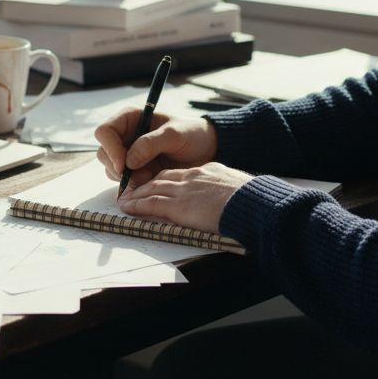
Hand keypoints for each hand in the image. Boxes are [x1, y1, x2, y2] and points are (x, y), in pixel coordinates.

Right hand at [94, 109, 217, 190]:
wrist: (205, 151)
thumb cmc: (192, 135)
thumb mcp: (175, 134)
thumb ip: (151, 143)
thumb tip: (128, 161)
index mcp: (130, 119)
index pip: (105, 132)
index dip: (110, 149)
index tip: (124, 165)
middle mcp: (125, 135)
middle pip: (104, 153)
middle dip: (119, 168)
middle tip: (142, 176)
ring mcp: (128, 154)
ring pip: (111, 169)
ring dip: (127, 178)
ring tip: (151, 176)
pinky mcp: (135, 170)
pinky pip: (123, 181)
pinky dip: (134, 185)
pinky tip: (151, 181)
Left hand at [117, 163, 252, 233]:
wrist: (253, 203)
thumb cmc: (252, 200)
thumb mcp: (238, 188)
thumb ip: (225, 190)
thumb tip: (225, 198)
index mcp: (208, 171)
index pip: (180, 173)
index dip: (165, 179)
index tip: (156, 183)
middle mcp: (193, 177)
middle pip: (162, 178)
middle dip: (146, 184)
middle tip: (133, 189)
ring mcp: (185, 191)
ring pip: (153, 189)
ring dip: (136, 194)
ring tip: (124, 199)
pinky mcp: (180, 206)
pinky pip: (152, 204)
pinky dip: (137, 205)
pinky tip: (128, 207)